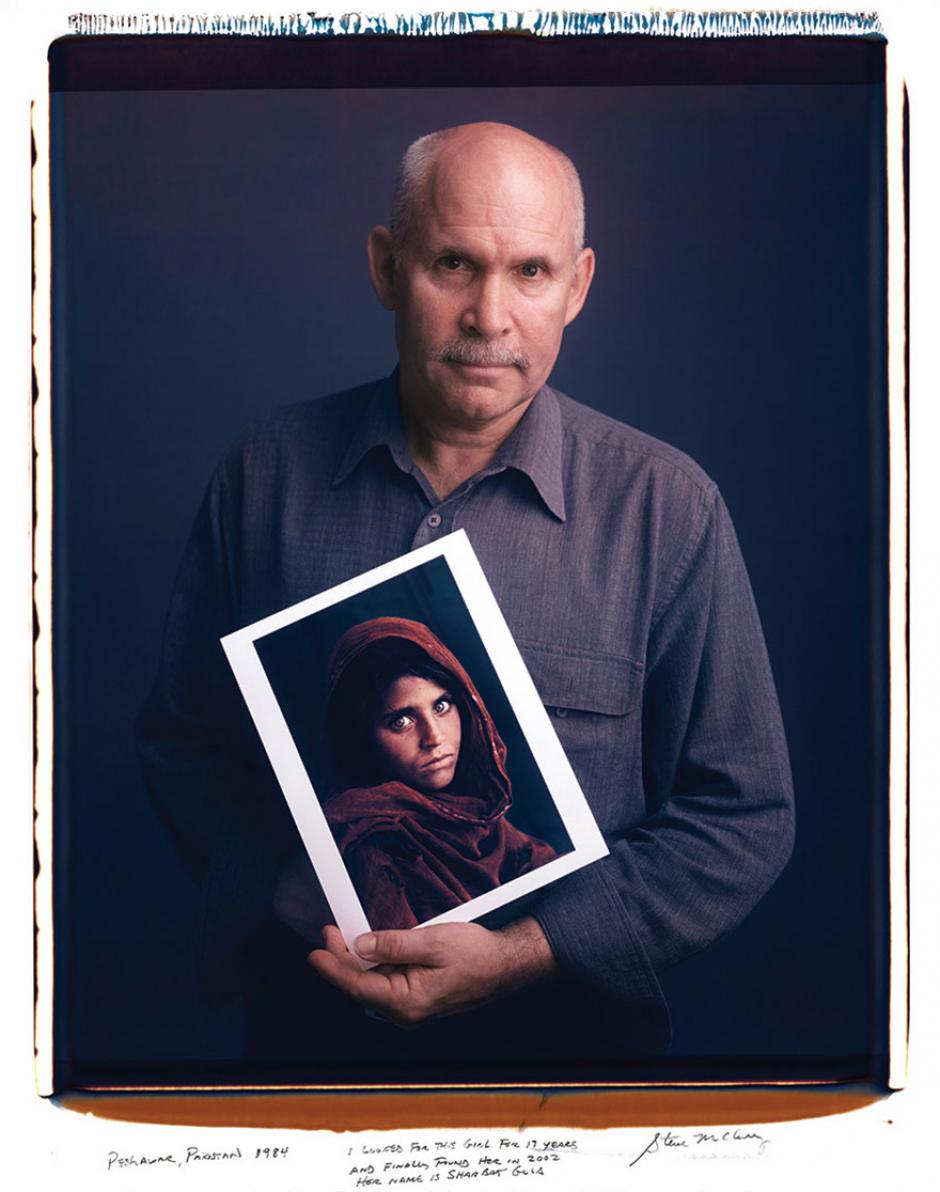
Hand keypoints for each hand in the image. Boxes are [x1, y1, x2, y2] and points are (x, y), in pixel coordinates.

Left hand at [308, 918, 555, 1028]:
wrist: (505, 965)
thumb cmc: (476, 955)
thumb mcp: (432, 941)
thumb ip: (393, 943)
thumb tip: (360, 945)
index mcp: (407, 1003)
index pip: (357, 985)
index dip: (332, 967)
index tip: (314, 952)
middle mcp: (405, 1012)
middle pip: (360, 986)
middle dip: (342, 959)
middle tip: (330, 931)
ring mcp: (411, 1008)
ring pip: (372, 984)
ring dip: (357, 961)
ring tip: (346, 935)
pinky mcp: (416, 999)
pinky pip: (386, 983)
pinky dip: (374, 964)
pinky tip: (371, 947)